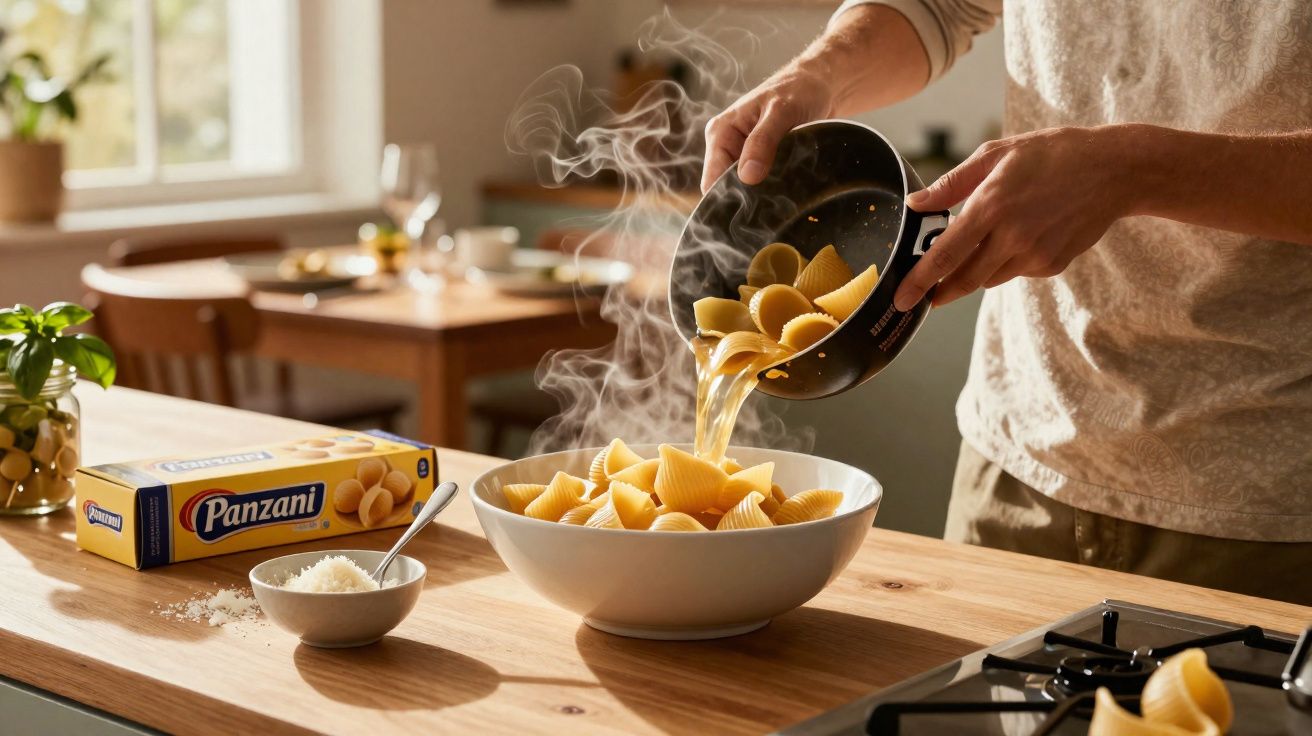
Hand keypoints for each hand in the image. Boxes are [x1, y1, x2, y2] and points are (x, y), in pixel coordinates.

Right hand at [701, 63, 834, 192]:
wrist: (823, 85)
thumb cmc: (799, 89)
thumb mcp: (781, 111)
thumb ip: (762, 141)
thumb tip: (747, 176)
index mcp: (721, 132)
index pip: (712, 179)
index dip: (728, 197)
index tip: (752, 206)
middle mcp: (728, 146)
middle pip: (727, 189)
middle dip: (747, 199)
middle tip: (773, 203)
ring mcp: (745, 157)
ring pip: (745, 190)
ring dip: (763, 196)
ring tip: (783, 195)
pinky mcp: (763, 163)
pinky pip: (762, 186)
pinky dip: (774, 191)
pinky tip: (788, 191)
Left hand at [893, 126, 1135, 309]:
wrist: (1114, 171)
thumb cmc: (1052, 155)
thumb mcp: (996, 154)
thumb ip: (952, 183)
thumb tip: (917, 204)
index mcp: (991, 205)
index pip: (944, 255)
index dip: (918, 282)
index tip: (901, 299)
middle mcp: (1011, 236)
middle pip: (963, 280)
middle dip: (940, 291)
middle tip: (926, 295)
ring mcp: (1034, 255)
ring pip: (988, 278)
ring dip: (975, 271)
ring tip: (985, 243)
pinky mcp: (1051, 266)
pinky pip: (1016, 272)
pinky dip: (1007, 261)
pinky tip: (1024, 234)